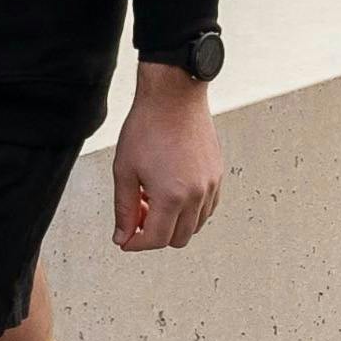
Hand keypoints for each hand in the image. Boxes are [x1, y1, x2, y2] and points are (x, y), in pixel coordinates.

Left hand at [114, 66, 225, 248]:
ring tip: (154, 199)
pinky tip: (172, 192)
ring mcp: (211, 185)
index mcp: (172, 196)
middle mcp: (196, 194)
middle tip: (138, 215)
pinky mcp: (217, 174)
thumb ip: (124, 209)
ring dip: (173, 223)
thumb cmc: (148, 126)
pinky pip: (207, 207)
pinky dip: (190, 210)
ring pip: (195, 225)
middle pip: (178, 239)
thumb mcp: (125, 170)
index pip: (156, 240)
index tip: (126, 239)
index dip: (136, 243)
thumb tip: (123, 235)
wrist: (173, 96)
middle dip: (154, 235)